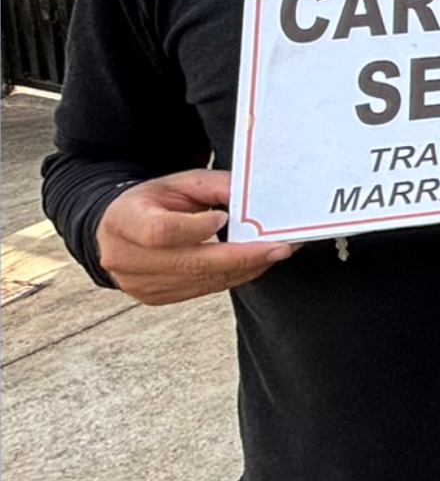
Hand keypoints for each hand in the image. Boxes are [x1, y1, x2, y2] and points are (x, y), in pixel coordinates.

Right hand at [95, 170, 294, 305]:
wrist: (120, 228)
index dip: (195, 228)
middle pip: (189, 263)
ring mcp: (140, 283)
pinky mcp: (156, 297)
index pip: (160, 232)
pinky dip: (233, 276)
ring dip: (244, 268)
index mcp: (124, 222)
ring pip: (201, 280)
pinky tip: (254, 263)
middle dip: (241, 257)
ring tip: (274, 253)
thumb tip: (252, 198)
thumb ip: (213, 186)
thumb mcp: (178, 183)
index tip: (225, 218)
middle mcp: (126, 258)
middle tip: (279, 248)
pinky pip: (203, 289)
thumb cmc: (152, 202)